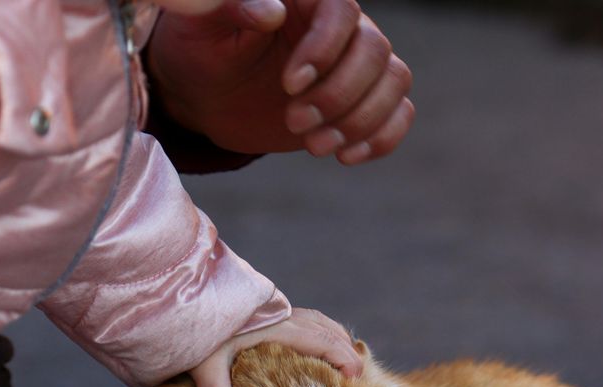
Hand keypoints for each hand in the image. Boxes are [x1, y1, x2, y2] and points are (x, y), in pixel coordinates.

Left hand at [147, 0, 413, 164]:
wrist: (209, 93)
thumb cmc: (203, 50)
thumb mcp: (204, 27)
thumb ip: (233, 8)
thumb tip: (270, 11)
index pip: (343, 10)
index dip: (325, 48)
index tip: (289, 84)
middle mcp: (341, 26)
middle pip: (375, 50)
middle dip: (338, 95)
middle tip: (294, 122)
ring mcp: (356, 64)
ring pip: (395, 80)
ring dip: (360, 121)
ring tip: (314, 146)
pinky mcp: (361, 101)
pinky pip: (399, 113)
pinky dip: (382, 138)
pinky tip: (345, 156)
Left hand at [191, 307, 361, 386]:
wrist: (181, 296)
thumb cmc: (194, 330)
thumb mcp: (202, 358)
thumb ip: (212, 385)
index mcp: (276, 326)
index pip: (322, 340)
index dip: (343, 358)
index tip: (356, 378)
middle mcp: (281, 316)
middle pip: (327, 329)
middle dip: (346, 352)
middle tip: (359, 378)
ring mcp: (276, 313)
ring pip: (318, 323)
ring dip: (335, 341)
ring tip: (346, 365)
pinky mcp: (268, 315)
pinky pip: (306, 322)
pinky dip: (320, 335)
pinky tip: (319, 352)